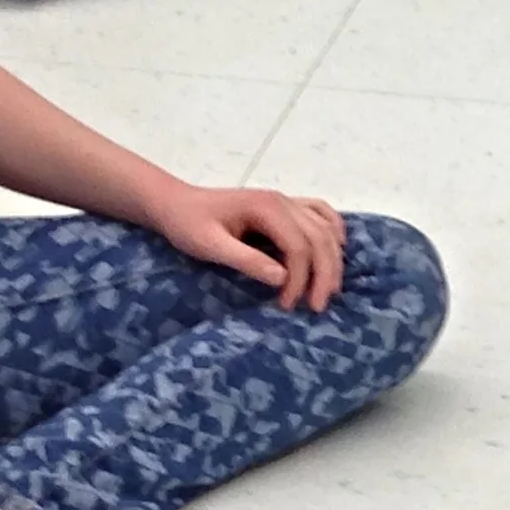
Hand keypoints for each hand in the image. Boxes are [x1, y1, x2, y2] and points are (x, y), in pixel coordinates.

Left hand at [145, 181, 347, 311]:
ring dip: (333, 261)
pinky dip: (334, 233)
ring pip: (327, 229)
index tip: (284, 305)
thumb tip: (283, 279)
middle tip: (315, 308)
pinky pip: (322, 214)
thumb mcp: (209, 245)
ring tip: (328, 290)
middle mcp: (283, 201)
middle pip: (320, 239)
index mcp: (266, 208)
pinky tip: (335, 250)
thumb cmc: (186, 223)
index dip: (299, 280)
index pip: (299, 247)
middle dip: (324, 276)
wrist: (173, 202)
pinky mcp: (286, 206)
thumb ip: (246, 260)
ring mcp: (287, 201)